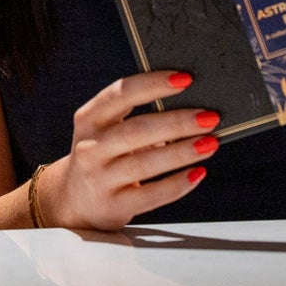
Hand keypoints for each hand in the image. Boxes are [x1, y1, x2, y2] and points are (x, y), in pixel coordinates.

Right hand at [39, 71, 217, 231]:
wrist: (75, 201)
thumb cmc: (103, 156)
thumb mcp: (106, 130)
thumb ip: (136, 116)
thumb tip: (191, 108)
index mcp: (89, 119)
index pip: (121, 94)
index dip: (153, 84)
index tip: (185, 79)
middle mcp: (90, 147)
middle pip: (137, 130)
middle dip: (177, 122)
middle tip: (209, 117)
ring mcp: (99, 178)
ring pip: (145, 163)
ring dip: (182, 152)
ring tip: (210, 143)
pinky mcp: (113, 206)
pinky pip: (151, 195)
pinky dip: (178, 183)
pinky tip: (197, 173)